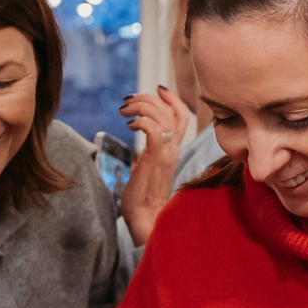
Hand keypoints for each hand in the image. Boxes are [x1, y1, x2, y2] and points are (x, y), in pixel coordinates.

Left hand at [118, 87, 191, 246]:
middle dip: (148, 98)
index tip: (157, 89)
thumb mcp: (148, 163)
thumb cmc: (143, 194)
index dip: (172, 98)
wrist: (146, 217)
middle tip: (128, 102)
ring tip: (125, 111)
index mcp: (173, 148)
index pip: (182, 115)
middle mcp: (173, 148)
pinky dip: (141, 121)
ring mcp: (166, 153)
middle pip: (170, 110)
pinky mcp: (155, 159)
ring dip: (141, 106)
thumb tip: (139, 130)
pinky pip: (154, 130)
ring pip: (162, 116)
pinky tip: (129, 126)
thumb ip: (149, 147)